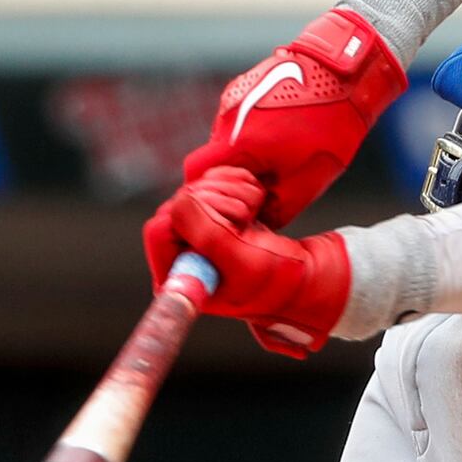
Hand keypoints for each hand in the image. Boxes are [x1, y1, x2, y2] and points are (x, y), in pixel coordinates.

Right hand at [144, 9, 405, 277]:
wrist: (346, 70)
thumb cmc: (331, 124)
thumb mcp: (309, 180)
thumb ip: (277, 207)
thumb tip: (259, 223)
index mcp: (238, 142)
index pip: (195, 176)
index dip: (209, 195)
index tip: (234, 204)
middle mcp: (227, 117)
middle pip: (211, 158)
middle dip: (231, 176)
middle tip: (262, 185)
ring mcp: (235, 96)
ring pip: (226, 137)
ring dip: (245, 152)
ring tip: (280, 155)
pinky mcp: (246, 84)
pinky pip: (239, 117)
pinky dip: (253, 131)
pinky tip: (283, 131)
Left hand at [159, 167, 350, 357]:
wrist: (302, 274)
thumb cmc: (276, 279)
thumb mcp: (243, 261)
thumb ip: (208, 235)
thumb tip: (179, 203)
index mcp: (178, 277)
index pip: (159, 229)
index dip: (193, 215)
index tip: (229, 221)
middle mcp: (179, 255)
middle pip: (177, 204)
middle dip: (216, 200)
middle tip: (246, 216)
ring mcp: (195, 232)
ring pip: (195, 189)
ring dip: (229, 191)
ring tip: (253, 211)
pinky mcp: (212, 214)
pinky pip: (211, 181)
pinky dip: (236, 182)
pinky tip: (255, 200)